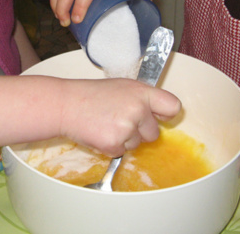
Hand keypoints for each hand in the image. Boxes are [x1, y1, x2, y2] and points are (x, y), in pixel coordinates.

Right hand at [59, 78, 180, 156]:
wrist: (66, 105)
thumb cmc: (92, 95)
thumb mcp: (122, 87)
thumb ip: (142, 99)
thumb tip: (158, 113)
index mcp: (142, 92)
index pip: (173, 106)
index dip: (165, 114)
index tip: (159, 116)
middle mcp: (138, 109)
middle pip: (154, 133)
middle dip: (140, 131)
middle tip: (120, 119)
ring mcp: (126, 128)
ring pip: (137, 144)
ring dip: (124, 139)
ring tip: (106, 123)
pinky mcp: (114, 144)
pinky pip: (121, 152)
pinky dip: (111, 146)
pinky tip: (100, 132)